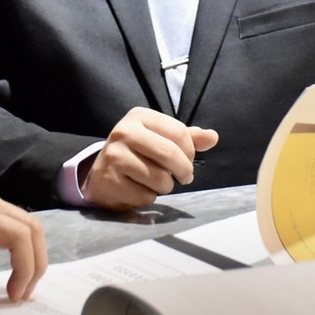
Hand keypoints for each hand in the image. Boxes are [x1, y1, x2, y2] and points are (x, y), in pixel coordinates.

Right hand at [82, 107, 219, 210]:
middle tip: (185, 177)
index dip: (190, 151)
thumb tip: (213, 137)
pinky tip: (139, 189)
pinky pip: (145, 196)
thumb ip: (187, 138)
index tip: (187, 160)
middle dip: (184, 171)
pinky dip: (148, 198)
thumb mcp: (159, 139)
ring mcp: (115, 156)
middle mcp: (124, 132)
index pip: (179, 132)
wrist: (101, 175)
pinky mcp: (110, 180)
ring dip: (166, 186)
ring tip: (157, 182)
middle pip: (170, 153)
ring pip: (160, 178)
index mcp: (139, 116)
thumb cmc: (137, 154)